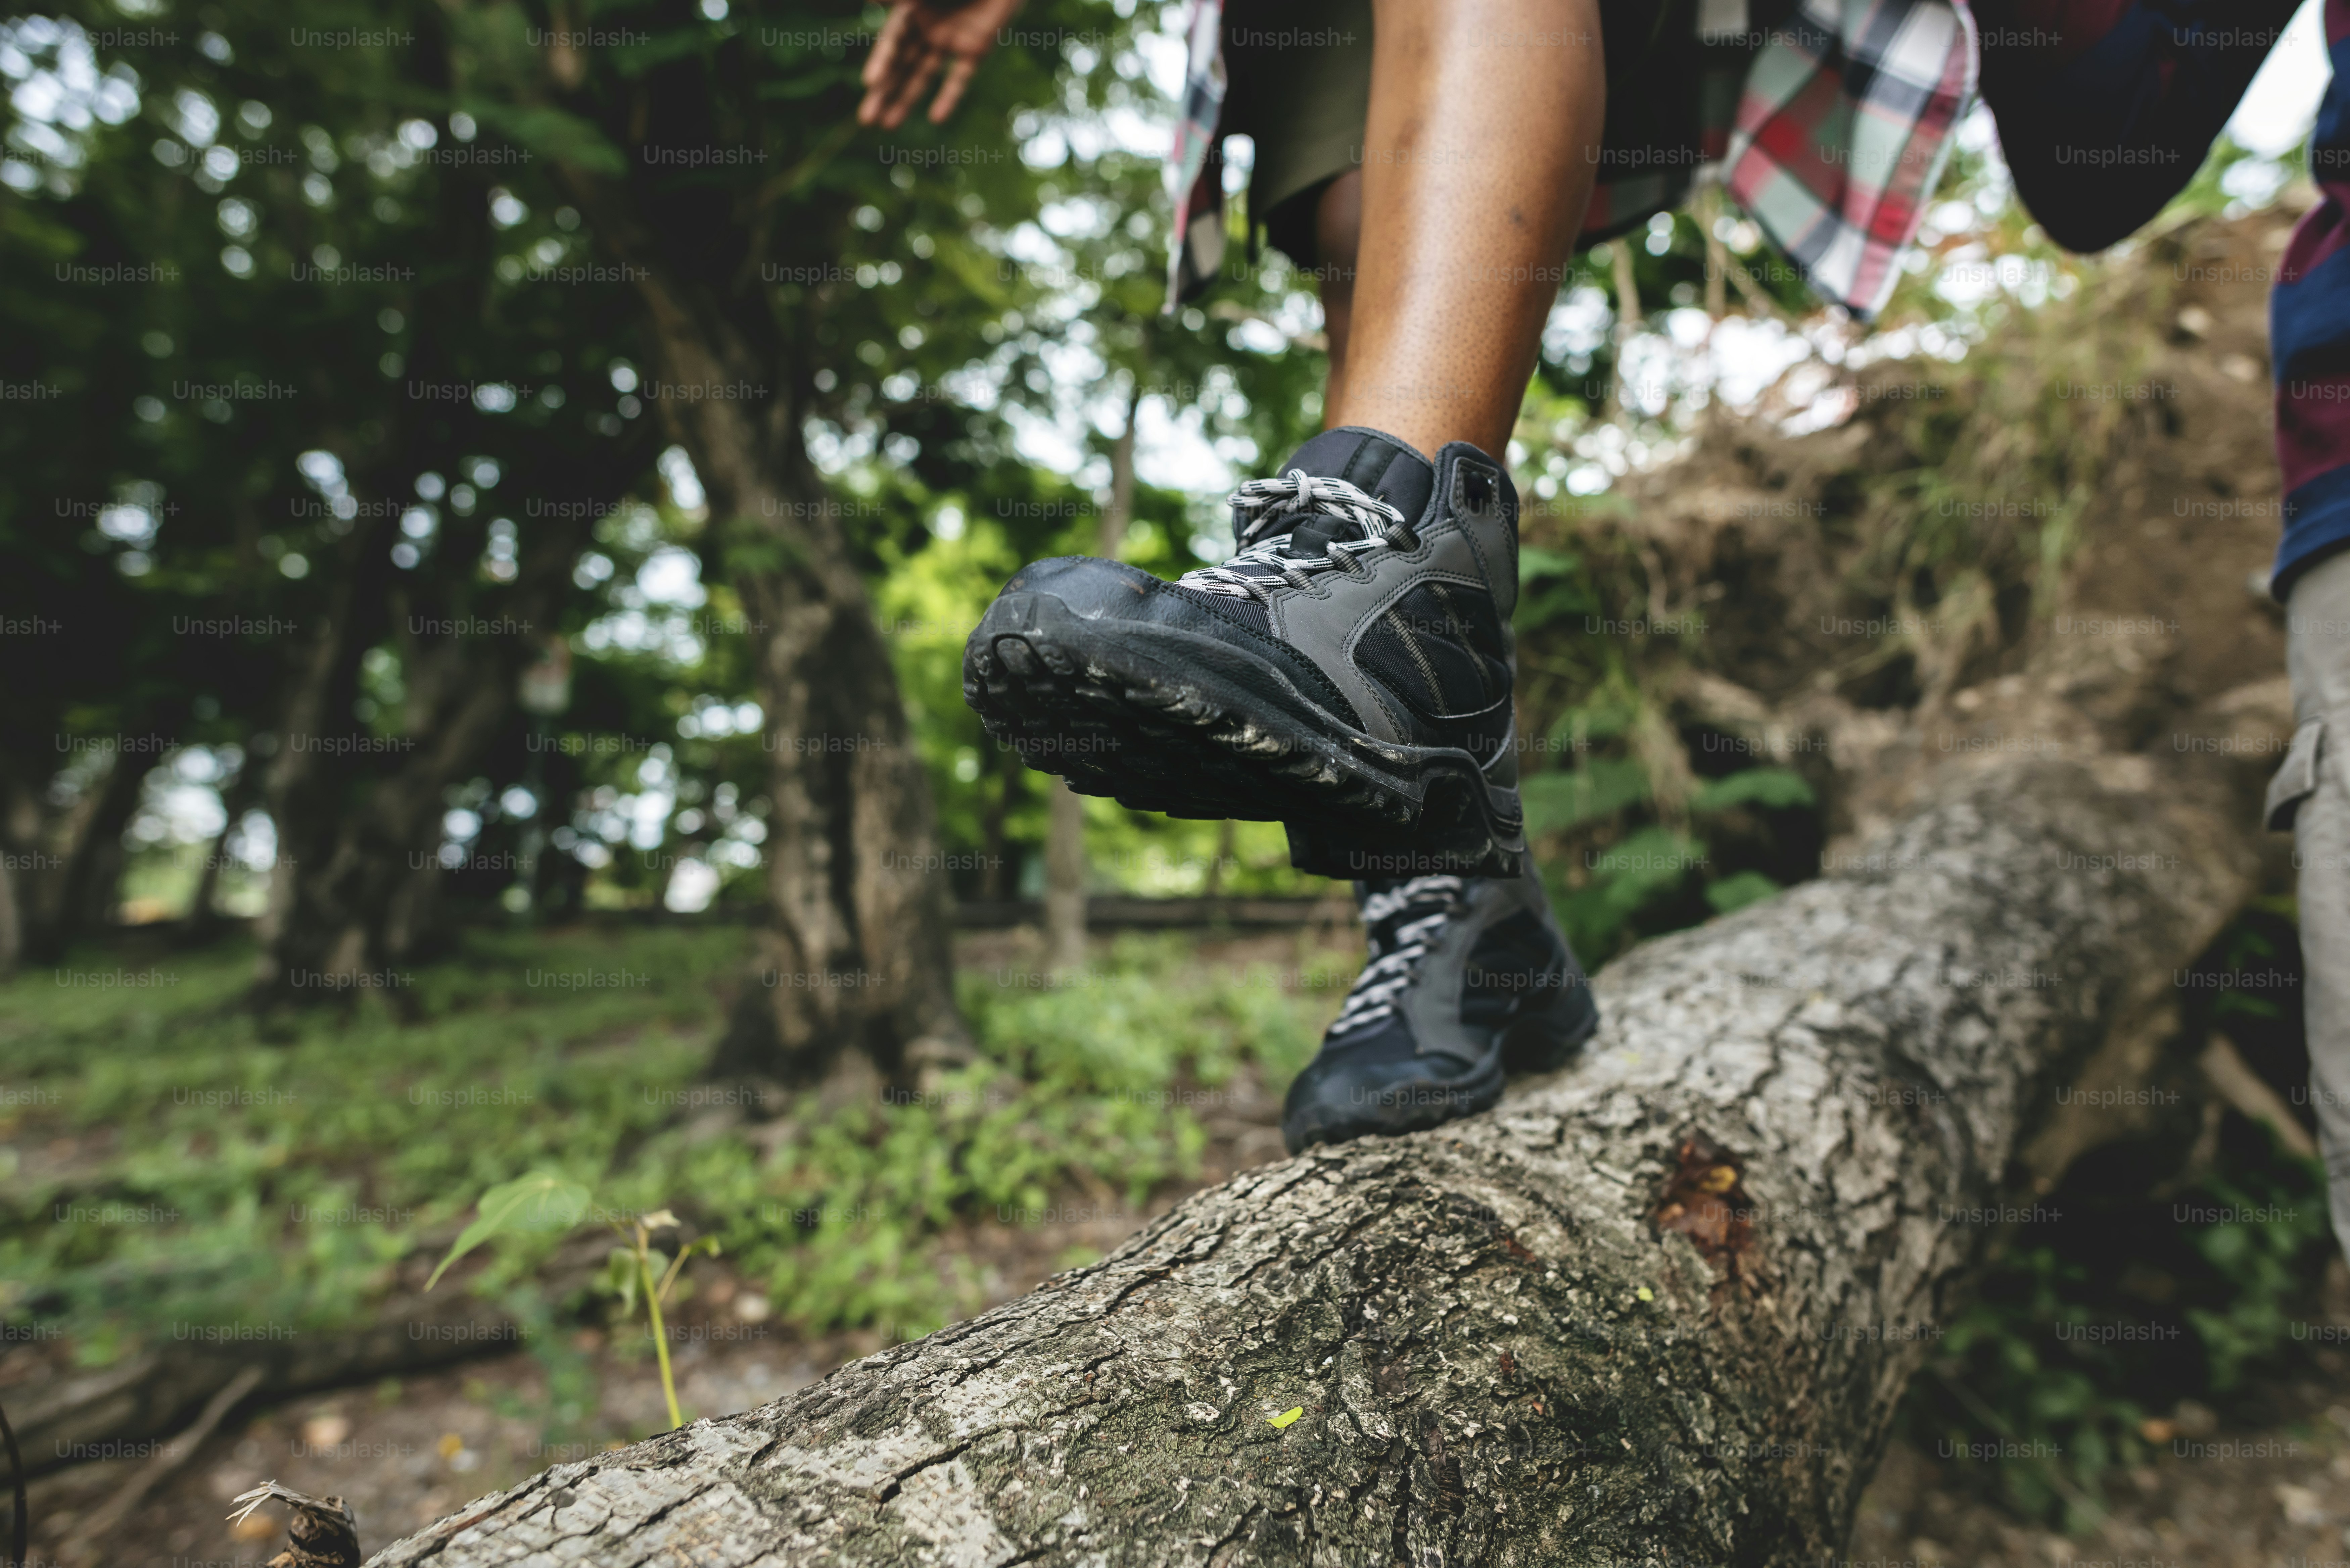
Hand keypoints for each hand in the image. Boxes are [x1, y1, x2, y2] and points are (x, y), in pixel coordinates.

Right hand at [857, 0, 1024, 129]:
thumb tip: (872, 0)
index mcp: (911, 8)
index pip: (892, 41)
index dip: (881, 62)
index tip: (870, 84)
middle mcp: (926, 27)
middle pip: (900, 64)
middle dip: (883, 91)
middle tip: (865, 119)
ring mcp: (949, 40)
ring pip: (923, 74)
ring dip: (906, 99)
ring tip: (888, 125)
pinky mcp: (975, 49)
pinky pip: (960, 77)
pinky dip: (949, 96)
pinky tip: (936, 118)